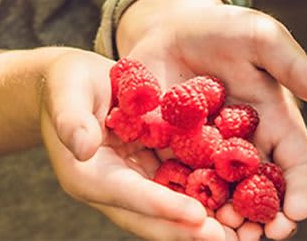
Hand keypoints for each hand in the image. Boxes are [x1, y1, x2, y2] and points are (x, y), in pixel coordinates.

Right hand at [40, 49, 238, 239]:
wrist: (74, 80)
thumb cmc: (67, 82)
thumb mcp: (67, 92)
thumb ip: (72, 119)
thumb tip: (82, 148)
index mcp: (89, 176)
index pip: (128, 195)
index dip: (162, 206)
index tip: (195, 215)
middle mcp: (113, 188)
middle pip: (152, 216)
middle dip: (187, 229)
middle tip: (225, 238)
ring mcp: (133, 182)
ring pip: (169, 208)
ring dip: (201, 222)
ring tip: (238, 231)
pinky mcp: (150, 170)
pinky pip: (178, 186)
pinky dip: (205, 195)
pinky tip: (237, 198)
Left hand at [115, 0, 306, 240]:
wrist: (170, 26)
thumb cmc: (222, 28)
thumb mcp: (259, 37)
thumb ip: (292, 65)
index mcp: (274, 121)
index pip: (295, 162)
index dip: (299, 189)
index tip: (298, 212)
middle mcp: (244, 144)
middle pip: (260, 191)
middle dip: (262, 218)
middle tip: (257, 236)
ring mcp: (206, 151)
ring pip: (220, 196)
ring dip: (223, 219)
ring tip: (220, 236)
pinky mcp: (170, 148)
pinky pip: (178, 181)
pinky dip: (180, 201)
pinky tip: (177, 216)